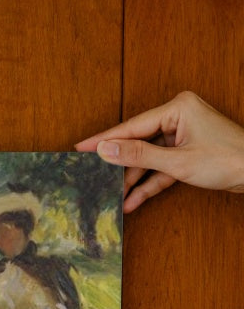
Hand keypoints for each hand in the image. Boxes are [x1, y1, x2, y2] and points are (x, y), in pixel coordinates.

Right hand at [75, 90, 243, 211]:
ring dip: (133, 179)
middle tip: (93, 176)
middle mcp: (179, 118)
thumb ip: (139, 155)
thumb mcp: (178, 161)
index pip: (132, 126)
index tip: (81, 148)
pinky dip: (150, 183)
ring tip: (113, 196)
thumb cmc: (228, 160)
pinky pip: (162, 168)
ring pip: (149, 158)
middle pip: (139, 142)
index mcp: (177, 108)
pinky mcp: (188, 153)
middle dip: (119, 164)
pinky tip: (133, 200)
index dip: (105, 139)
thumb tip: (106, 149)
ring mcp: (183, 136)